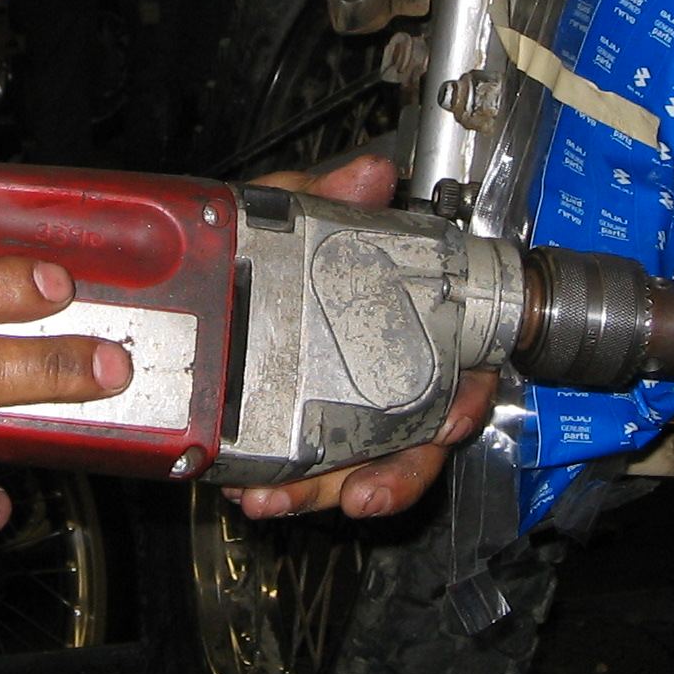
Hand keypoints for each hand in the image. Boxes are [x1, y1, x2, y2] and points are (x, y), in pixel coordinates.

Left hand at [222, 154, 496, 522]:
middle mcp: (380, 383)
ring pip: (353, 473)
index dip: (465, 405)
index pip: (459, 378)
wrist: (208, 275)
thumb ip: (329, 195)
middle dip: (391, 479)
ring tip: (277, 498)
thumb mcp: (298, 213)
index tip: (451, 422)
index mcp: (401, 331)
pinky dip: (282, 488)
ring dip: (320, 494)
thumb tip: (372, 175)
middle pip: (411, 447)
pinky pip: (301, 475)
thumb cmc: (278, 247)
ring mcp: (338, 416)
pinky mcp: (293, 438)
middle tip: (356, 493)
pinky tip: (252, 490)